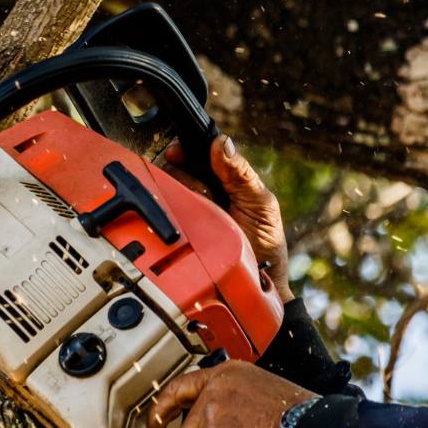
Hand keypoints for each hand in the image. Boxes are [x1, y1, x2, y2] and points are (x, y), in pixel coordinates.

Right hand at [163, 135, 291, 301]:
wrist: (258, 284)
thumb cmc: (265, 243)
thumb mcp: (261, 204)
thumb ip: (242, 173)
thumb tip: (222, 143)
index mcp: (224, 179)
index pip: (197, 153)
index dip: (185, 149)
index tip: (177, 153)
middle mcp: (200, 192)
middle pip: (177, 169)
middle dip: (189, 177)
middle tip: (208, 195)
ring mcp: (186, 212)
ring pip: (169, 189)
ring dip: (185, 196)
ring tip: (206, 214)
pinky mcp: (176, 231)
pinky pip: (162, 213)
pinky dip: (171, 212)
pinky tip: (189, 221)